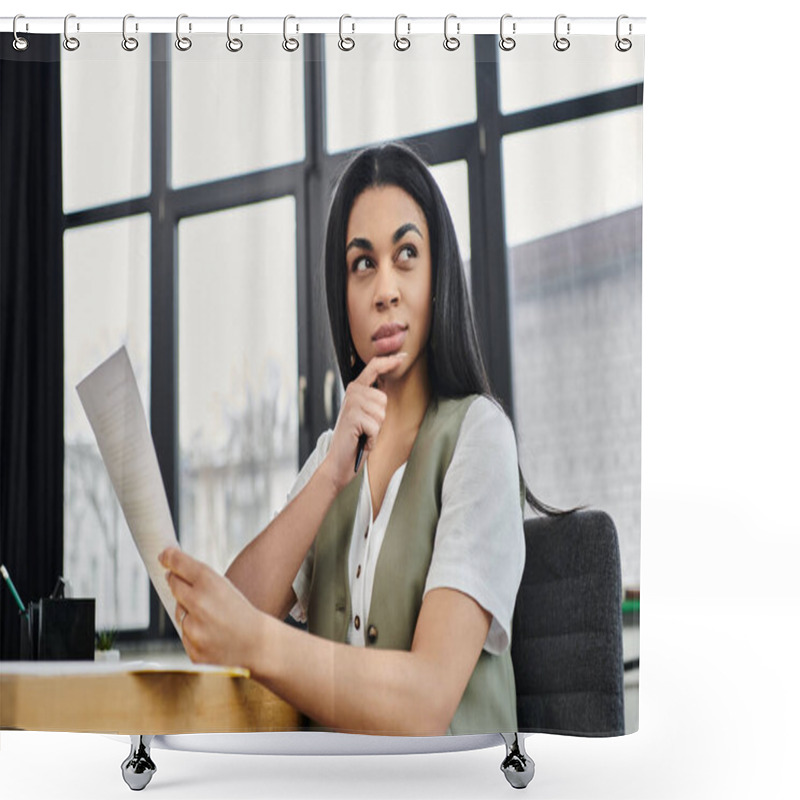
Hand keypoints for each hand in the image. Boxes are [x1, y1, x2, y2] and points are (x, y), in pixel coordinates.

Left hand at [159, 547, 266, 669]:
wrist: (258, 644)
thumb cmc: (242, 613)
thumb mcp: (226, 587)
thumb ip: (200, 580)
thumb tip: (171, 573)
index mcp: (210, 583)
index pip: (180, 564)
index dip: (170, 557)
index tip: (163, 555)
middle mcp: (199, 604)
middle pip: (174, 586)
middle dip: (175, 581)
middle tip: (177, 578)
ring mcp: (194, 629)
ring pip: (180, 613)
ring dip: (189, 612)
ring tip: (212, 617)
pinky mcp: (193, 650)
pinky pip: (185, 635)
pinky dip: (194, 633)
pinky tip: (212, 633)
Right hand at [321, 352, 407, 490]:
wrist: (339, 460)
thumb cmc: (356, 438)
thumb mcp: (364, 414)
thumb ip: (372, 399)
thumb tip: (387, 384)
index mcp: (355, 389)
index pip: (373, 367)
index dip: (389, 361)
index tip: (402, 357)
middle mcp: (351, 392)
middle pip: (383, 399)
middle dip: (379, 418)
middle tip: (365, 428)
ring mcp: (350, 404)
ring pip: (381, 413)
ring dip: (375, 429)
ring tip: (363, 434)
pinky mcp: (352, 417)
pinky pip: (376, 426)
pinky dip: (372, 438)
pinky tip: (362, 441)